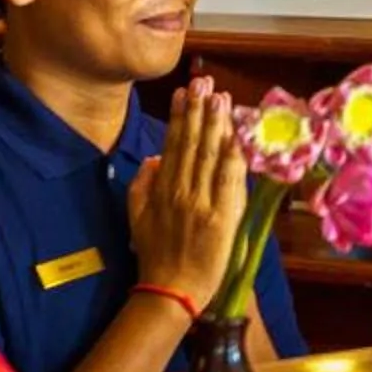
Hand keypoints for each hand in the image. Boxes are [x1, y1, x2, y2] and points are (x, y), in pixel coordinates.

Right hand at [127, 75, 244, 311]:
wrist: (171, 290)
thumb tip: (153, 158)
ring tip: (220, 97)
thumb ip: (141, 186)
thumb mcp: (136, 218)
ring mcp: (201, 201)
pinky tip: (235, 134)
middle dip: (198, 110)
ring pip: (208, 155)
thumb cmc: (156, 256)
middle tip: (204, 81)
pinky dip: (231, 155)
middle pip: (191, 143)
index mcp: (161, 189)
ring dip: (215, 124)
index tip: (183, 91)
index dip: (180, 117)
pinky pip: (228, 179)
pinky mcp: (221, 215)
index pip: (173, 145)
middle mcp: (180, 190)